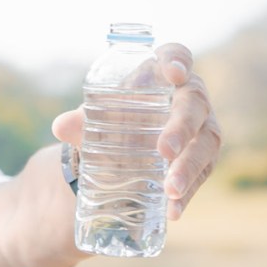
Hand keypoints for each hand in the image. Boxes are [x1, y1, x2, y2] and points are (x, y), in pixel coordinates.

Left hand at [52, 43, 222, 219]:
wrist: (122, 146)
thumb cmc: (113, 119)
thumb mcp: (96, 118)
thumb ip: (79, 121)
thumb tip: (60, 127)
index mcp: (162, 76)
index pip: (177, 54)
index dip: (178, 59)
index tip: (173, 73)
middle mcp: (189, 98)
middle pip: (195, 104)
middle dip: (182, 127)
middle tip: (163, 150)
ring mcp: (202, 128)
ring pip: (206, 143)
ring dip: (189, 168)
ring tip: (170, 190)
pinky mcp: (203, 158)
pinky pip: (202, 174)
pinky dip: (188, 194)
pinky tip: (173, 211)